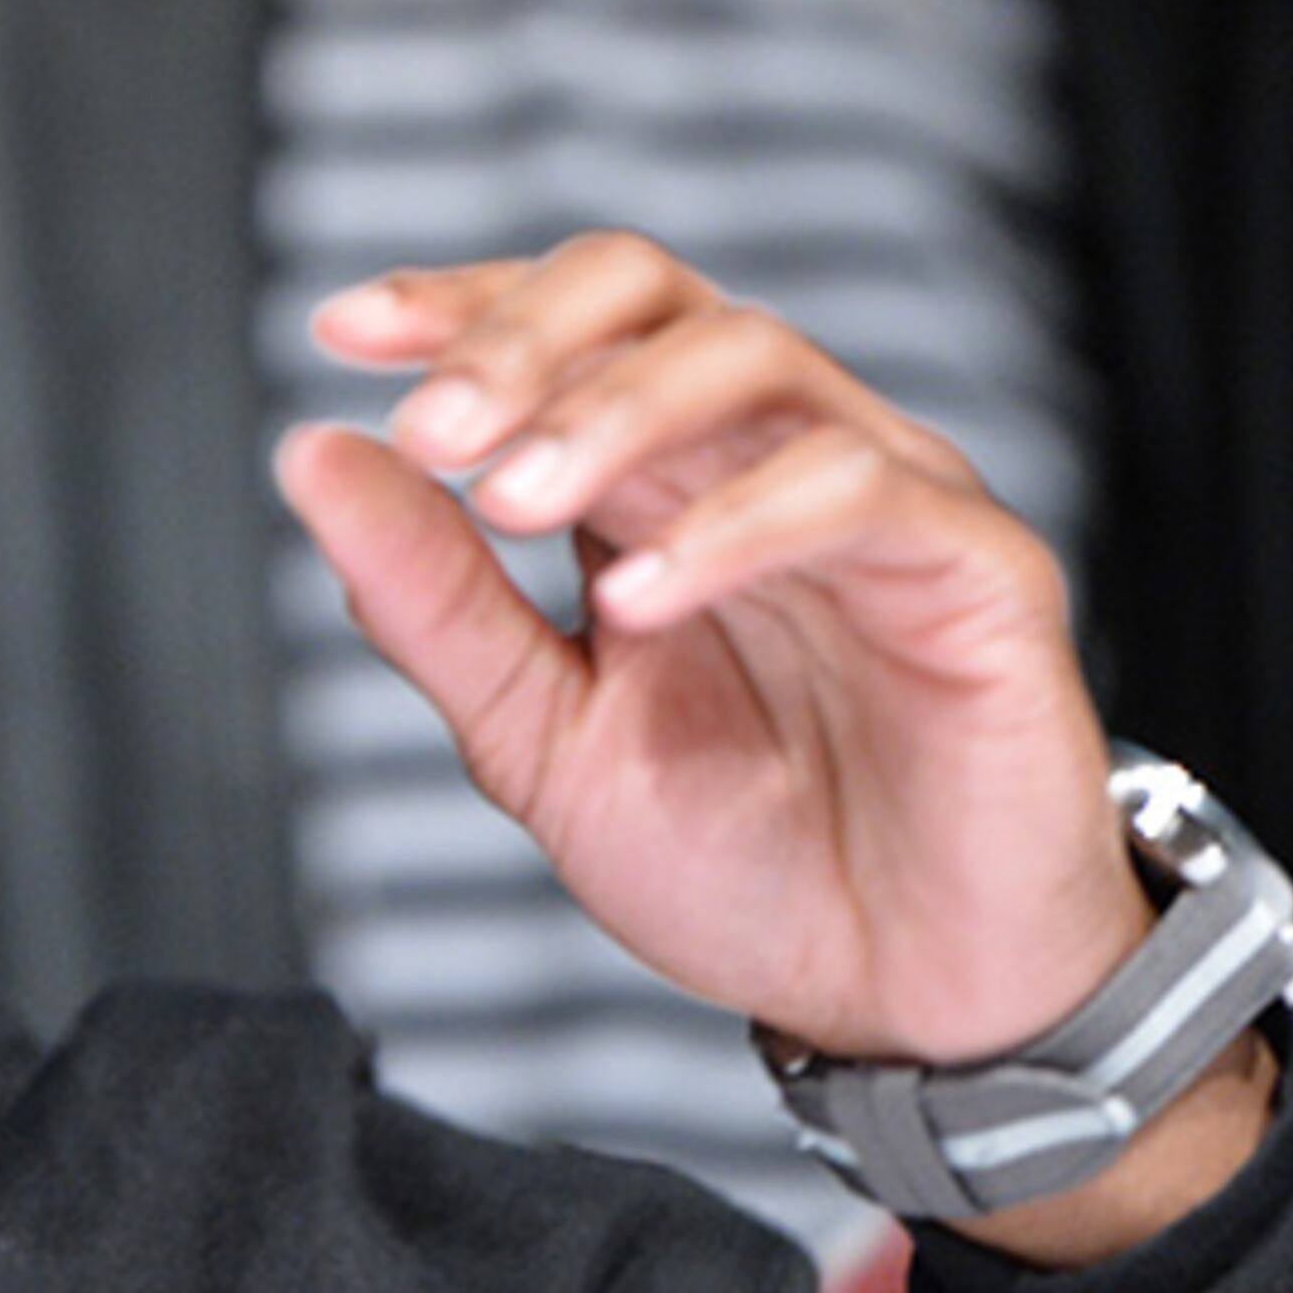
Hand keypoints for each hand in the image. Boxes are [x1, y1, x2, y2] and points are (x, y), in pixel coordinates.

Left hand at [275, 232, 1269, 1257]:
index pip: (560, 325)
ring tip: (507, 505)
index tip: (341, 334)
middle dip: (520, 338)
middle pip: (648, 291)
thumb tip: (312, 456)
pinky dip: (730, 526)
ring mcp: (881, 493)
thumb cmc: (742, 861)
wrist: (902, 1002)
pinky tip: (635, 597)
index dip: (455, 307)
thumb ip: (430, 602)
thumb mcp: (537, 738)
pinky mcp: (979, 566)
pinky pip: (858, 485)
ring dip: (608, 415)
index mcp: (656, 479)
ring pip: (750, 353)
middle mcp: (763, 455)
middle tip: (430, 430)